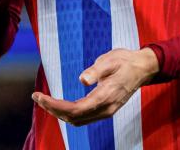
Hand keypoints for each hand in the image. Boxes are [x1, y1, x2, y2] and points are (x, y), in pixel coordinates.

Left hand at [32, 47, 158, 125]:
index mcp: (106, 95)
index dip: (55, 106)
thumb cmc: (125, 61)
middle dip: (53, 109)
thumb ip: (96, 70)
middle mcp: (106, 108)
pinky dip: (68, 113)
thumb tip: (82, 79)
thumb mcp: (110, 60)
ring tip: (44, 101)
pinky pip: (84, 117)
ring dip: (59, 113)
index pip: (75, 109)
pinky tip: (60, 105)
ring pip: (78, 120)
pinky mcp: (106, 110)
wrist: (143, 68)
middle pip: (74, 118)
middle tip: (37, 97)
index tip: (40, 97)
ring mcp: (107, 111)